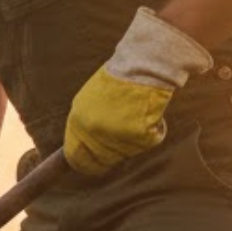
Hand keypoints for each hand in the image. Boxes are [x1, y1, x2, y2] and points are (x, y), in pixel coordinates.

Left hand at [65, 8, 212, 176]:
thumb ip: (84, 124)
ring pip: (128, 152)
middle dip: (111, 157)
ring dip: (136, 138)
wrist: (143, 63)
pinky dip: (156, 129)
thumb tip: (81, 149)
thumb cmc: (119, 78)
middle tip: (123, 143)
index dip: (84, 165)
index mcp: (77, 122)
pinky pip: (151, 140)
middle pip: (100, 161)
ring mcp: (115, 135)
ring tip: (138, 112)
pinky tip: (152, 111)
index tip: (92, 167)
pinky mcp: (139, 135)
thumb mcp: (89, 100)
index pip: (74, 157)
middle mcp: (93, 131)